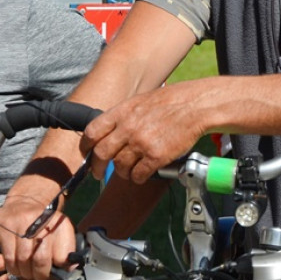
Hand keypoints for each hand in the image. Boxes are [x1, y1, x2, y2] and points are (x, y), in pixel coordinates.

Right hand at [0, 194, 77, 279]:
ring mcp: (19, 222)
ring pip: (22, 261)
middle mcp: (40, 220)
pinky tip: (17, 266)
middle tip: (38, 275)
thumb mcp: (62, 233)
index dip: (57, 268)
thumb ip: (67, 252)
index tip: (53, 269)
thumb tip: (68, 270)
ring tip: (27, 271)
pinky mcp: (3, 226)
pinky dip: (13, 268)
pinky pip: (8, 258)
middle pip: (40, 260)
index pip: (61, 256)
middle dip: (39, 274)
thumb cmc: (45, 224)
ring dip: (25, 273)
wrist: (25, 201)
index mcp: (59, 224)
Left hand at [80, 80, 211, 183]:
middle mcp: (128, 127)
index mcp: (122, 112)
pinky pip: (139, 175)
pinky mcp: (156, 156)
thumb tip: (110, 132)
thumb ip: (123, 117)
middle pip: (101, 153)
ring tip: (128, 172)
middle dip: (96, 167)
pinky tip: (142, 174)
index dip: (85, 146)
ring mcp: (141, 142)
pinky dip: (138, 178)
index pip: (92, 131)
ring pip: (120, 167)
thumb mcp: (140, 101)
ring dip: (122, 173)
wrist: (195, 106)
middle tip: (98, 173)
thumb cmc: (171, 102)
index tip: (86, 153)